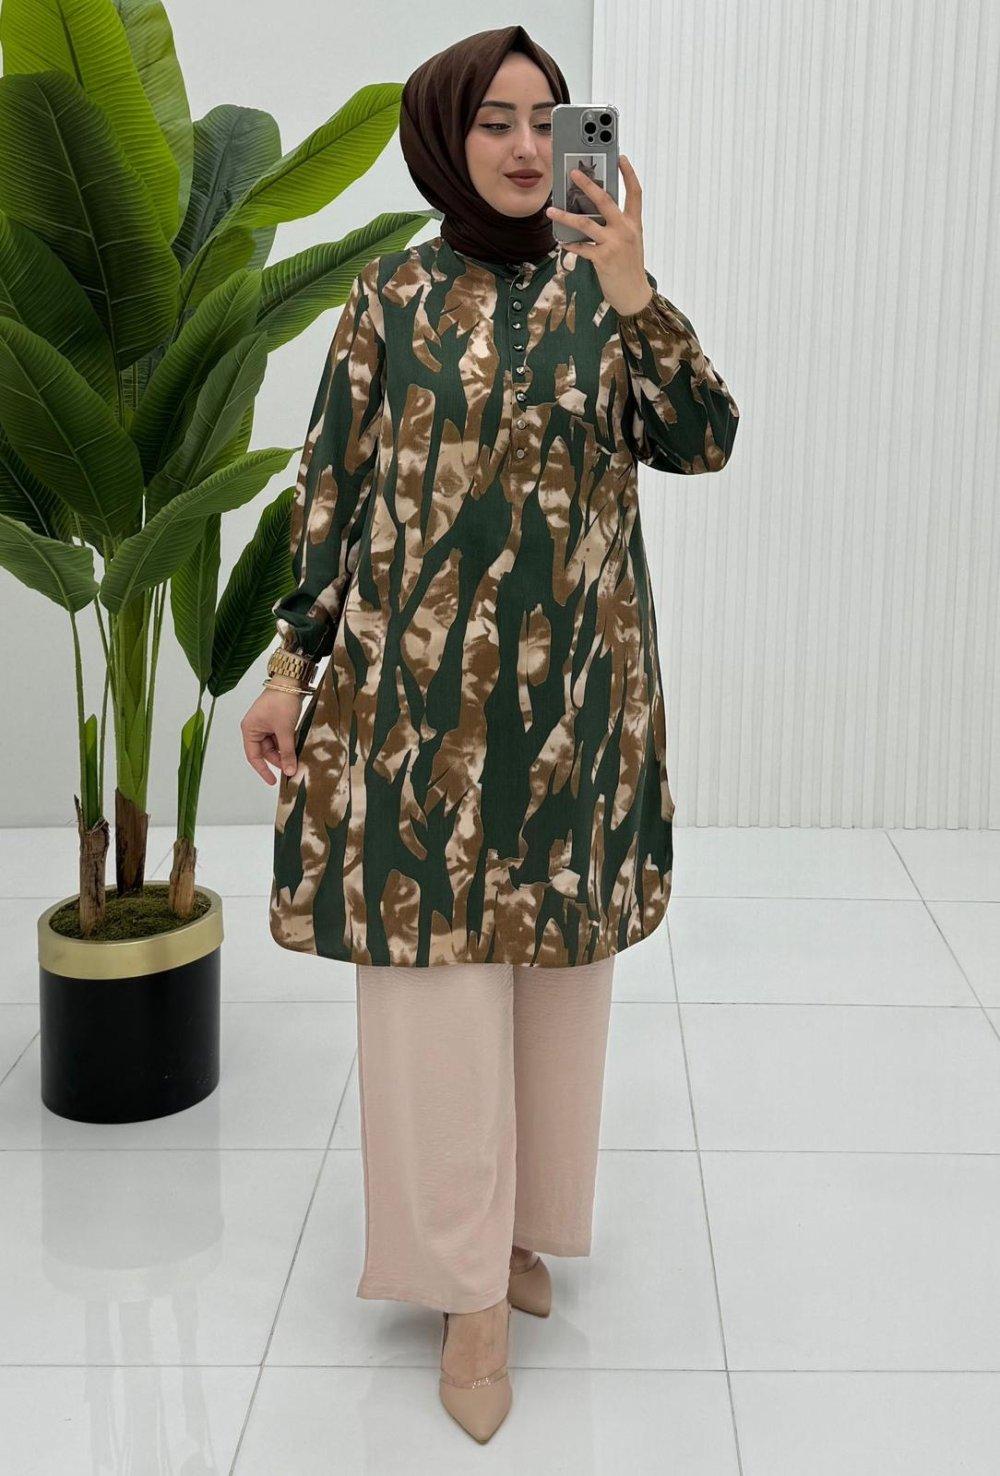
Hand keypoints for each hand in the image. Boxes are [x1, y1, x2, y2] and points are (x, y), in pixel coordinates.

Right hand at [241, 687, 306, 783]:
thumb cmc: (282, 702)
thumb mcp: (285, 730)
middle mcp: (255, 728)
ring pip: (274, 746)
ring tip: (296, 759)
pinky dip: (287, 744)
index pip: (254, 756)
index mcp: (249, 729)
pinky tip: (296, 748)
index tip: (273, 781)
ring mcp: (265, 724)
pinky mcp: (276, 721)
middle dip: (278, 760)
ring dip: (284, 752)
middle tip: (292, 769)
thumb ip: (287, 752)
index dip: (263, 770)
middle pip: (265, 752)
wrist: (291, 681)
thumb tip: (290, 771)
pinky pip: (280, 738)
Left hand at [546, 154, 653, 316]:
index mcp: (634, 224)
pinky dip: (569, 245)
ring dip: (565, 216)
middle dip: (588, 184)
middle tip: (574, 173)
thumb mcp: (630, 242)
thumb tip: (596, 213)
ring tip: (551, 210)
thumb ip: (618, 226)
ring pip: (586, 223)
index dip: (629, 174)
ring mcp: (614, 244)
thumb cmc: (630, 267)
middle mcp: (625, 230)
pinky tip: (561, 242)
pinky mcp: (603, 259)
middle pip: (605, 200)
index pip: (635, 193)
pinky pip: (581, 248)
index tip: (621, 158)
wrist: (634, 295)